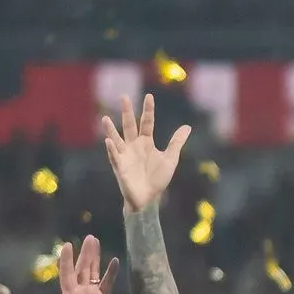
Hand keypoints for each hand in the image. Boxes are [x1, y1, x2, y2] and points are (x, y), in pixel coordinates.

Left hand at [24, 236, 110, 293]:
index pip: (67, 273)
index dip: (67, 260)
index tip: (68, 245)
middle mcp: (79, 291)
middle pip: (82, 268)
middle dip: (86, 253)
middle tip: (90, 238)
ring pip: (93, 272)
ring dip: (95, 258)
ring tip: (97, 242)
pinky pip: (107, 285)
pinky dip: (111, 274)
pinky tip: (115, 262)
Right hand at [98, 95, 189, 213]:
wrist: (148, 198)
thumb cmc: (157, 178)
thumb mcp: (170, 158)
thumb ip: (176, 142)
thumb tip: (187, 126)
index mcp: (146, 142)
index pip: (147, 122)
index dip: (148, 110)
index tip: (149, 96)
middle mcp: (133, 145)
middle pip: (129, 126)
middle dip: (127, 112)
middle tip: (123, 96)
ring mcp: (124, 155)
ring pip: (117, 139)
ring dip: (111, 130)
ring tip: (105, 119)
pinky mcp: (119, 167)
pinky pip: (114, 156)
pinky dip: (111, 149)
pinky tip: (109, 141)